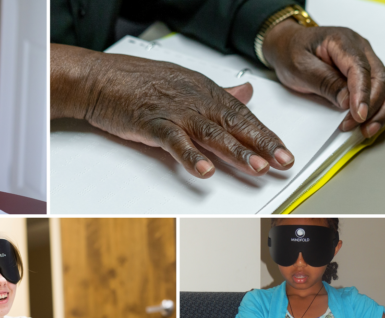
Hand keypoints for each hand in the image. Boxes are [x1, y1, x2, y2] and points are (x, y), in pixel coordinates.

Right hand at [51, 44, 294, 178]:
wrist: (100, 78)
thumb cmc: (136, 81)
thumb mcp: (184, 81)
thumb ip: (217, 93)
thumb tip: (245, 94)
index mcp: (203, 90)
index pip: (242, 115)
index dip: (265, 135)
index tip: (284, 154)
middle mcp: (193, 100)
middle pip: (233, 124)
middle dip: (260, 144)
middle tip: (281, 163)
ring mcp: (173, 112)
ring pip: (211, 133)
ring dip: (234, 152)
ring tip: (255, 168)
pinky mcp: (151, 124)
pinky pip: (174, 142)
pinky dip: (189, 156)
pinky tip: (204, 171)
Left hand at [263, 20, 384, 138]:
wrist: (286, 44)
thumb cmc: (291, 53)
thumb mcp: (300, 68)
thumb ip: (324, 83)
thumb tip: (347, 102)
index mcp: (342, 41)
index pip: (361, 69)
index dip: (363, 95)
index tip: (359, 116)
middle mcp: (361, 48)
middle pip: (381, 78)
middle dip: (373, 107)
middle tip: (356, 126)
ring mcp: (367, 59)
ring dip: (384, 109)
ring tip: (368, 129)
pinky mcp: (368, 71)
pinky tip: (378, 120)